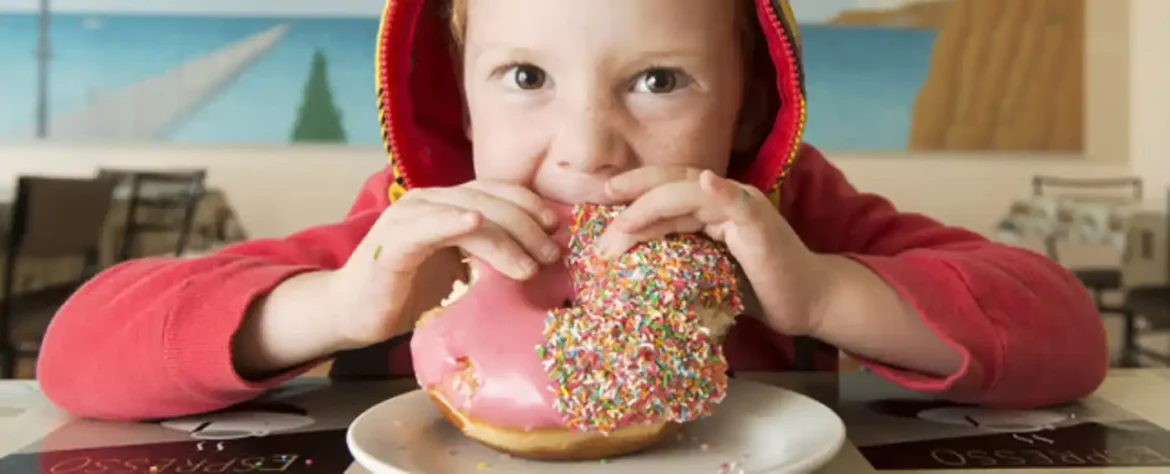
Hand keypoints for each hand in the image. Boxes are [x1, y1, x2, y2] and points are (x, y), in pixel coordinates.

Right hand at [329, 180, 561, 346]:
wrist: (352, 312)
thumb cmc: (408, 291)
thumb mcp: (458, 267)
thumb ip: (488, 254)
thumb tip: (539, 259)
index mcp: (447, 203)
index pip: (498, 192)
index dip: (530, 206)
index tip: (557, 230)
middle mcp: (429, 201)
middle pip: (490, 200)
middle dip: (527, 227)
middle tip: (552, 255)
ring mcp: (409, 217)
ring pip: (469, 213)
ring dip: (505, 237)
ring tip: (530, 265)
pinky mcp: (393, 242)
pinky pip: (427, 226)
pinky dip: (452, 221)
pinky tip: (474, 222)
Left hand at [597, 166, 828, 335]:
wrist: (806, 302)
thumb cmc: (758, 288)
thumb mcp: (705, 271)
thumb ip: (677, 257)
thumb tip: (629, 266)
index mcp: (712, 205)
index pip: (667, 188)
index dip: (633, 191)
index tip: (600, 203)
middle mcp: (726, 197)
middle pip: (672, 183)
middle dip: (632, 196)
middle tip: (600, 208)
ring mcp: (743, 207)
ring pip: (691, 192)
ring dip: (653, 206)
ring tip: (623, 223)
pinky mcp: (760, 224)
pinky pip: (736, 202)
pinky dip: (720, 191)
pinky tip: (706, 183)